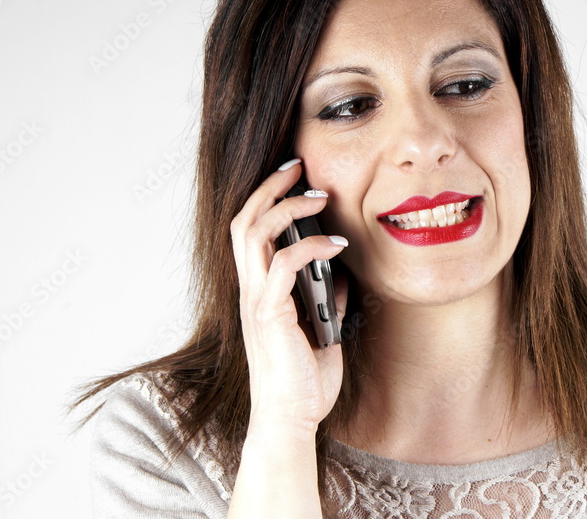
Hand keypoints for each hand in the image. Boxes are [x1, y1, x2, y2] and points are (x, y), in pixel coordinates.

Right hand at [230, 159, 349, 436]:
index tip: (295, 177)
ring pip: (254, 232)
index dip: (268, 198)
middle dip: (270, 186)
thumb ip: (325, 301)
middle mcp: (250, 290)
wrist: (289, 420)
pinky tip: (336, 244)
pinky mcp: (269, 313)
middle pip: (244, 220)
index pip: (251, 231)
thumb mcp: (322, 331)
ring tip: (319, 196)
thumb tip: (342, 277)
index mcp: (259, 291)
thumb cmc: (303, 382)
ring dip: (287, 206)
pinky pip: (282, 264)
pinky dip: (310, 246)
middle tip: (299, 166)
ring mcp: (256, 300)